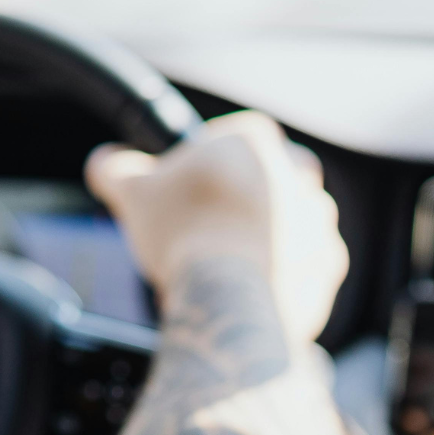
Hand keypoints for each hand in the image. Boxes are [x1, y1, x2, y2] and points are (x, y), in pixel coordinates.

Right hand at [83, 110, 345, 342]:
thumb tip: (105, 163)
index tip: (190, 186)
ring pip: (293, 219)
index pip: (236, 136)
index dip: (209, 160)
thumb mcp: (132, 191)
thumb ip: (115, 168)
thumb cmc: (184, 233)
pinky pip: (306, 263)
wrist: (228, 298)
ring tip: (227, 261)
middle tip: (210, 223)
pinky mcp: (328, 264)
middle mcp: (298, 174)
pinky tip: (250, 286)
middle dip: (246, 197)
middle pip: (270, 175)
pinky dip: (284, 272)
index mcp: (255, 142)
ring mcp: (319, 221)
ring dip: (268, 235)